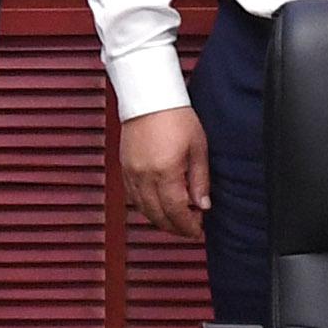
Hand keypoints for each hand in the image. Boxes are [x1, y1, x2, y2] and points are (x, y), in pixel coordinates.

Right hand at [116, 104, 209, 239]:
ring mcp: (131, 173)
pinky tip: (158, 206)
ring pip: (143, 210)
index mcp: (165, 171)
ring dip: (160, 220)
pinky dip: (146, 207)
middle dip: (175, 228)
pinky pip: (133, 197)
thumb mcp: (198, 147)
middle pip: (158, 216)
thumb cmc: (175, 116)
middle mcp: (144, 176)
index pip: (176, 212)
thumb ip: (200, 179)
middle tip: (190, 229)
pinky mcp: (124, 168)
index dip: (188, 226)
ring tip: (176, 220)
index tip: (198, 231)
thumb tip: (203, 205)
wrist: (150, 97)